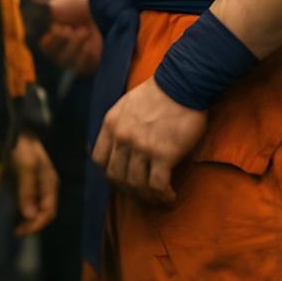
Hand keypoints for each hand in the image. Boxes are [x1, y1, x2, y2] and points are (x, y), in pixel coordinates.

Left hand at [9, 133, 58, 235]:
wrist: (13, 127)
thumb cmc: (22, 145)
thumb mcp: (25, 166)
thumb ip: (27, 190)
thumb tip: (29, 216)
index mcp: (50, 184)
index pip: (48, 212)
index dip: (36, 224)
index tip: (20, 230)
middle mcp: (44, 187)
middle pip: (41, 212)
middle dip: (30, 223)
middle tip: (13, 230)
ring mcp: (34, 185)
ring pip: (32, 208)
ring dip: (23, 218)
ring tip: (10, 225)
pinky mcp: (23, 182)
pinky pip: (24, 200)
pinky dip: (18, 209)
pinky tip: (8, 212)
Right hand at [40, 0, 102, 73]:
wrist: (105, 6)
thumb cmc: (79, 4)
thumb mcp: (55, 6)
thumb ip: (39, 15)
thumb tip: (30, 16)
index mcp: (51, 32)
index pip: (42, 45)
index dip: (50, 39)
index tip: (57, 26)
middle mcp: (62, 45)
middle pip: (53, 55)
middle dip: (63, 41)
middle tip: (73, 28)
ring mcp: (76, 54)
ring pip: (66, 61)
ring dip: (74, 46)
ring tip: (85, 31)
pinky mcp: (91, 61)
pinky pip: (81, 68)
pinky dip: (84, 56)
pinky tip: (89, 45)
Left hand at [91, 79, 206, 202]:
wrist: (182, 83)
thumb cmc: (158, 93)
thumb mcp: (125, 105)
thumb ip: (118, 125)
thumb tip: (118, 146)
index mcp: (111, 124)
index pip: (99, 159)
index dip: (108, 173)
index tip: (121, 177)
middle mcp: (122, 137)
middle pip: (115, 176)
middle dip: (127, 188)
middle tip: (141, 192)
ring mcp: (141, 147)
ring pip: (136, 184)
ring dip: (147, 195)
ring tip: (158, 197)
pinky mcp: (163, 154)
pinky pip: (157, 185)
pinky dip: (163, 195)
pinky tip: (170, 195)